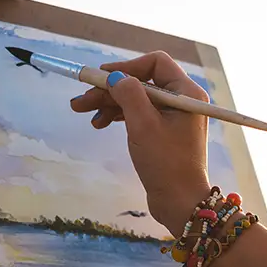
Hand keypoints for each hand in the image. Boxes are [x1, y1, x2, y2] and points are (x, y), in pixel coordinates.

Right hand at [70, 51, 211, 232]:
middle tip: (80, 100)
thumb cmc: (166, 164)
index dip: (127, 67)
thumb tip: (115, 76)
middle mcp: (183, 101)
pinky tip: (100, 123)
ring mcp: (173, 117)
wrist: (180, 202)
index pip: (155, 63)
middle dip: (110, 89)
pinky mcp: (164, 133)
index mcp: (186, 93)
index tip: (102, 78)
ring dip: (109, 103)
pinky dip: (119, 116)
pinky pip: (139, 114)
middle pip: (141, 82)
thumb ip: (129, 93)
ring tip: (83, 112)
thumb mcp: (143, 124)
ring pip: (136, 99)